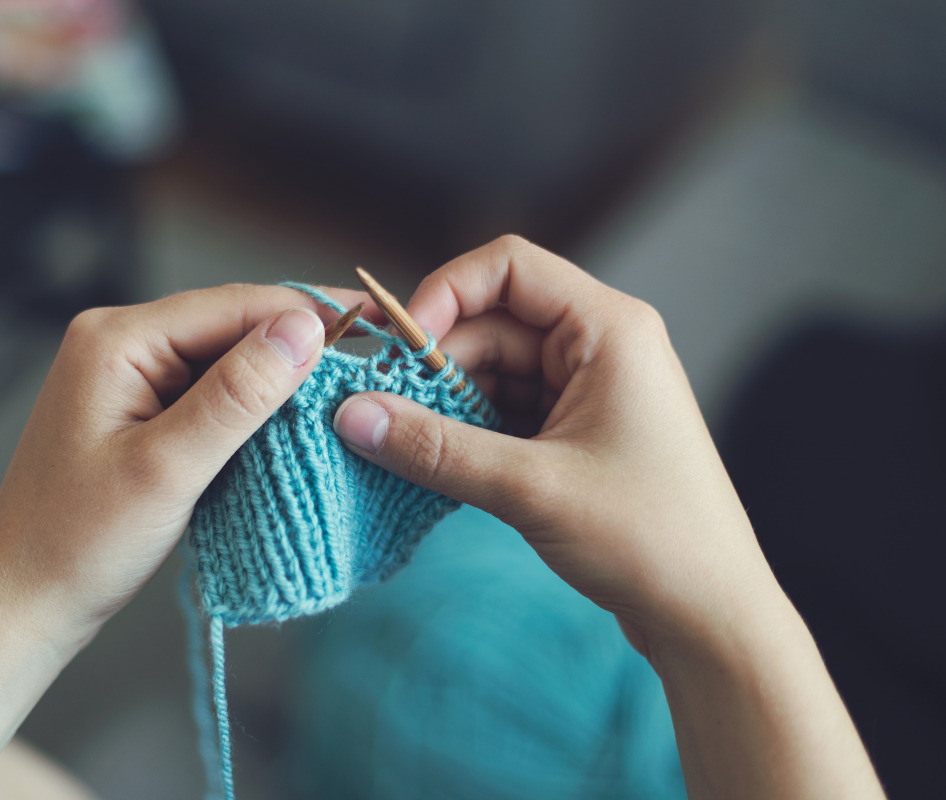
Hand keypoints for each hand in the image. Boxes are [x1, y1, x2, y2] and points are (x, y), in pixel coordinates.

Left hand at [0, 283, 365, 644]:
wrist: (24, 601)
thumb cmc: (77, 542)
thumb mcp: (167, 468)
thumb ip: (236, 396)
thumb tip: (304, 330)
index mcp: (116, 339)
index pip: (234, 305)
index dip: (310, 314)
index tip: (379, 324)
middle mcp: (119, 342)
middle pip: (232, 326)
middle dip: (299, 345)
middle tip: (374, 363)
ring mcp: (127, 375)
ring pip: (225, 360)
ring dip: (279, 378)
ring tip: (347, 391)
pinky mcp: (138, 409)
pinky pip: (208, 392)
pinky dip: (251, 408)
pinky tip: (292, 422)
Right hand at [333, 237, 885, 797]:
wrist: (709, 615)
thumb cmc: (648, 539)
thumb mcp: (530, 487)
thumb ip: (434, 447)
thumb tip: (349, 414)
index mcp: (609, 328)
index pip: (508, 267)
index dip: (443, 295)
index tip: (398, 351)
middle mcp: (599, 345)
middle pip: (491, 323)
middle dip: (435, 367)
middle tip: (383, 416)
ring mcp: (588, 389)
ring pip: (492, 371)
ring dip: (446, 406)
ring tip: (405, 449)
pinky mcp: (575, 432)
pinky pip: (505, 410)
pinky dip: (467, 433)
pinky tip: (436, 466)